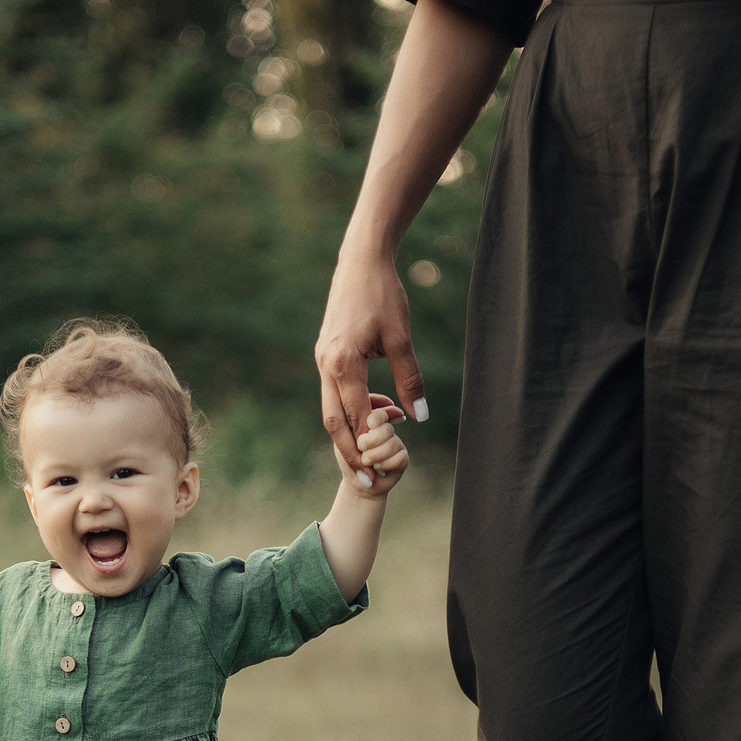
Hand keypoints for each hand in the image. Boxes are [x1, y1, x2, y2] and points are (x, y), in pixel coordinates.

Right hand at [316, 256, 426, 481]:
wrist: (360, 261)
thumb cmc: (383, 295)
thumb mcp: (401, 339)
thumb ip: (409, 379)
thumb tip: (418, 417)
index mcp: (342, 362)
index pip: (356, 415)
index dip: (368, 445)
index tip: (380, 470)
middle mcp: (325, 364)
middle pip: (333, 421)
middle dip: (349, 452)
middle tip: (364, 480)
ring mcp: (322, 360)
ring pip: (329, 409)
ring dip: (346, 435)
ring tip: (364, 459)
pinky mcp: (325, 354)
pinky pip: (332, 392)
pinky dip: (345, 412)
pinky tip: (364, 422)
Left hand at [347, 394, 411, 498]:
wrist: (359, 482)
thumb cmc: (349, 458)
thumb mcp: (344, 440)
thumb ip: (355, 428)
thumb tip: (371, 420)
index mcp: (372, 419)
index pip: (379, 410)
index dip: (376, 417)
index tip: (370, 424)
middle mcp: (386, 428)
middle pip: (386, 427)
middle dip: (372, 440)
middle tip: (361, 448)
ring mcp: (397, 442)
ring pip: (393, 442)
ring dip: (376, 455)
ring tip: (367, 461)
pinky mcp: (404, 457)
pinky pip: (399, 457)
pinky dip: (385, 464)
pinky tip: (379, 468)